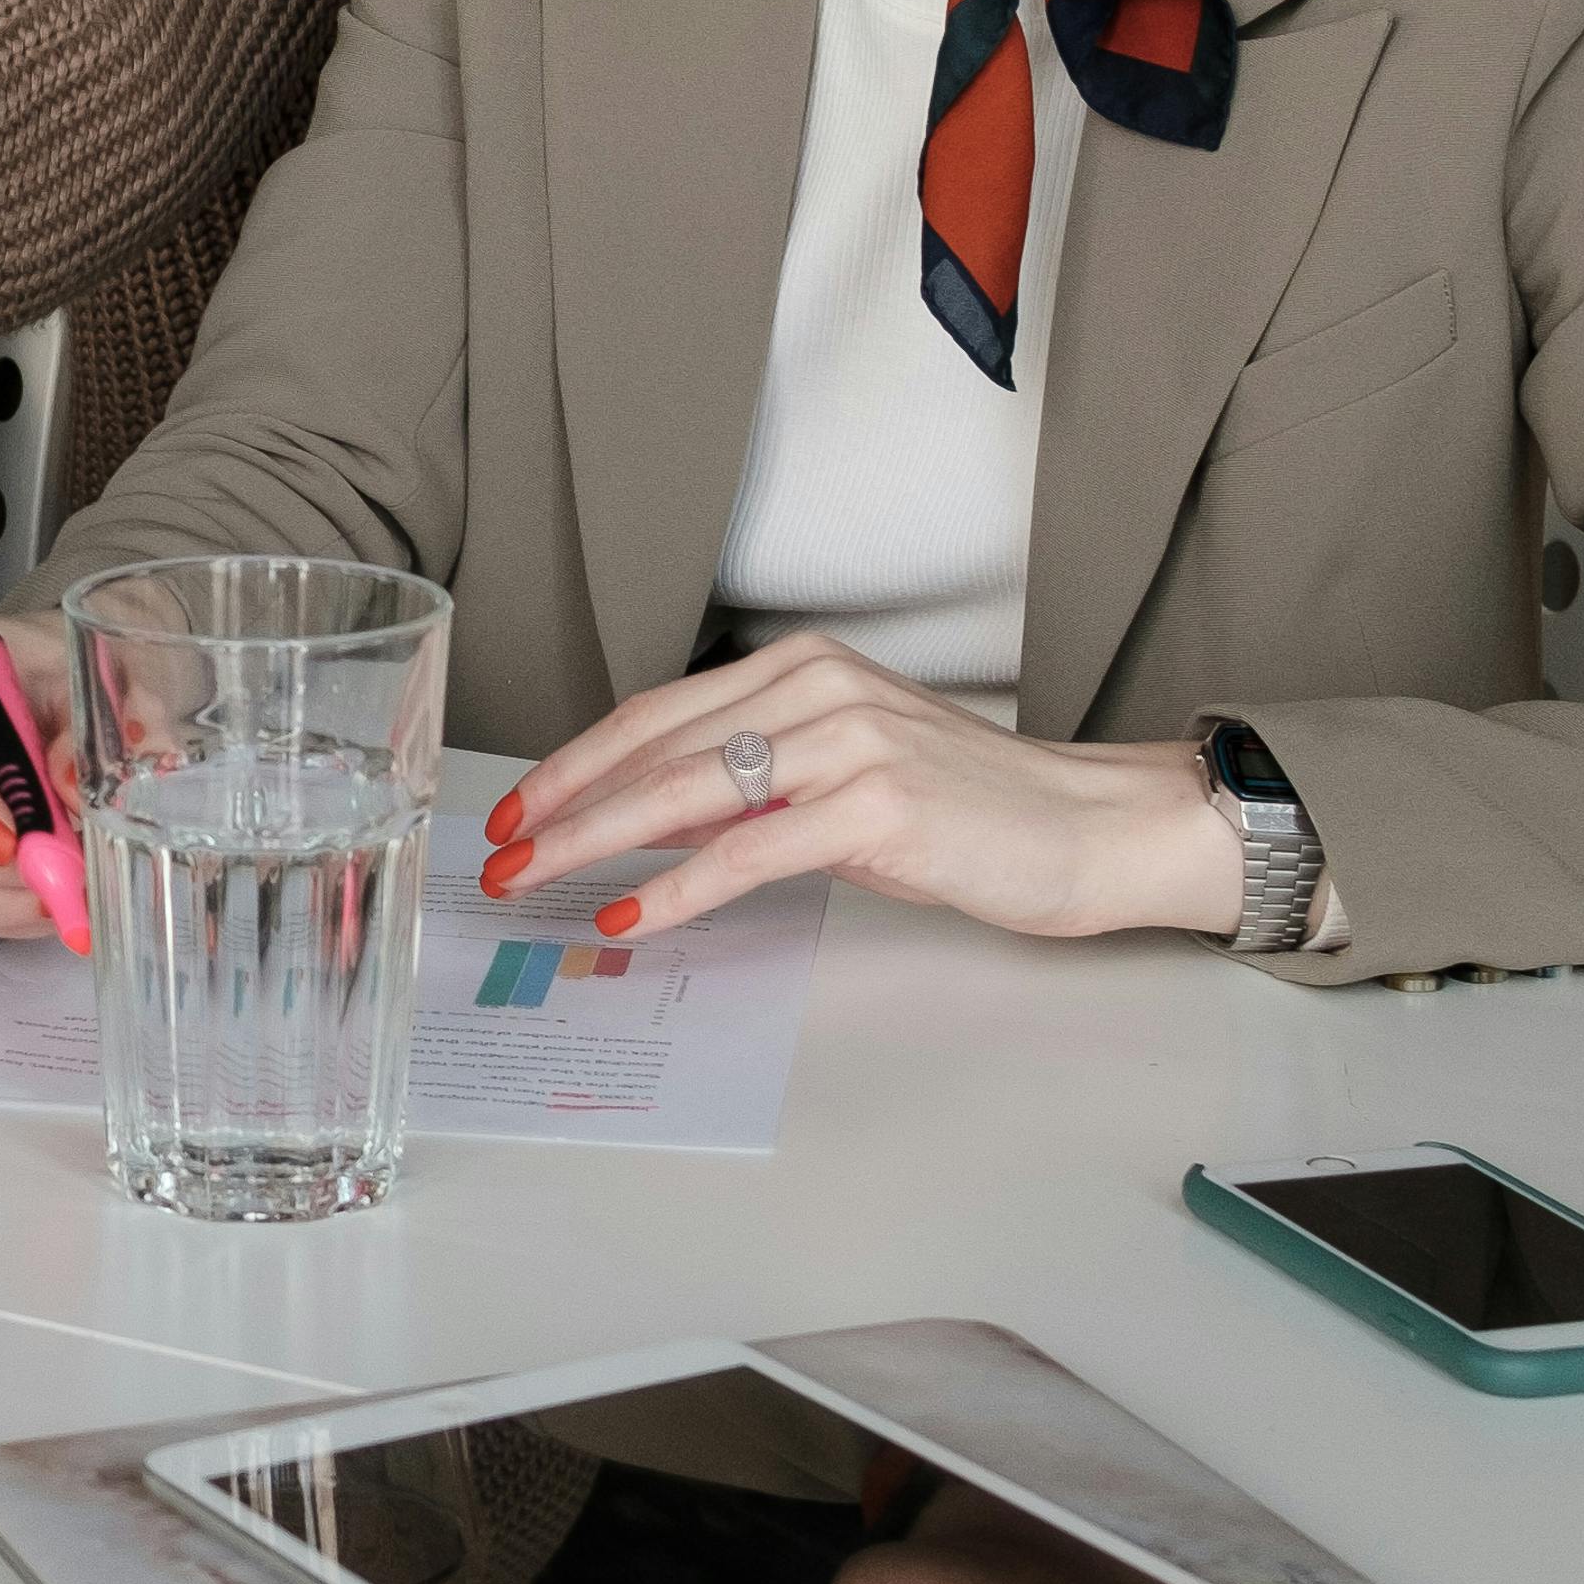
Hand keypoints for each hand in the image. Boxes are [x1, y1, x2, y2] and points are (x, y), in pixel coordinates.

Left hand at [484, 636, 1247, 951]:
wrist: (1086, 827)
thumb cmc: (966, 809)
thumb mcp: (839, 780)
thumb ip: (747, 787)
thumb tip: (643, 819)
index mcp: (801, 667)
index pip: (657, 712)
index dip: (575, 760)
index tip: (515, 807)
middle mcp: (816, 688)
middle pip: (654, 744)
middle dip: (560, 802)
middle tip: (497, 852)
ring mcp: (847, 741)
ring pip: (686, 790)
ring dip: (594, 841)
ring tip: (535, 880)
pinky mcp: (877, 806)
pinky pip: (750, 851)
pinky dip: (678, 886)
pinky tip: (630, 915)